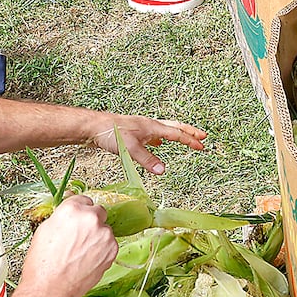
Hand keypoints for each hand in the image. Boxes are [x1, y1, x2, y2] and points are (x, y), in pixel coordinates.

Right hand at [20, 196, 117, 296]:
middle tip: (80, 237)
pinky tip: (87, 260)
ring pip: (104, 229)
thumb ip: (62, 217)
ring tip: (80, 253)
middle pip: (97, 212)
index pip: (83, 199)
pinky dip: (102, 250)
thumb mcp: (44, 231)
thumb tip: (71, 212)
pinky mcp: (112, 248)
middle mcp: (90, 218)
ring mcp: (104, 233)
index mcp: (71, 210)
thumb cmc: (43, 265)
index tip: (78, 217)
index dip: (79, 210)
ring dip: (97, 237)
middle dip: (91, 222)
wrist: (50, 290)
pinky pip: (109, 244)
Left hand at [93, 116, 207, 173]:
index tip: (202, 145)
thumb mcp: (130, 149)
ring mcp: (143, 127)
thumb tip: (163, 170)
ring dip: (177, 133)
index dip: (190, 140)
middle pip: (175, 127)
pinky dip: (161, 138)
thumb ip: (147, 160)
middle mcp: (150, 125)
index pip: (177, 134)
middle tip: (202, 135)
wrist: (94, 126)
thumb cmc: (111, 133)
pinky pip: (154, 133)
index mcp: (153, 127)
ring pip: (165, 129)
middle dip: (190, 132)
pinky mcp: (135, 131)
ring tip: (184, 138)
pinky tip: (157, 143)